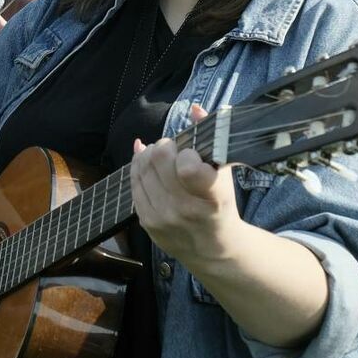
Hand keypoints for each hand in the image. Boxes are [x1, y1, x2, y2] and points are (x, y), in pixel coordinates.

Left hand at [130, 105, 237, 261]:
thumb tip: (194, 108)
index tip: (191, 154)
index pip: (187, 167)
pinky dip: (138, 167)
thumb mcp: (224, 175)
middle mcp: (185, 210)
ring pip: (142, 168)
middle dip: (165, 146)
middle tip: (172, 148)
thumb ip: (211, 138)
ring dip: (149, 155)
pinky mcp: (146, 222)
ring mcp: (163, 217)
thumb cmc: (220, 205)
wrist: (212, 249)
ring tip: (161, 155)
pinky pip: (133, 183)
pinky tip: (146, 161)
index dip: (186, 153)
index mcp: (212, 197)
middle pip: (159, 159)